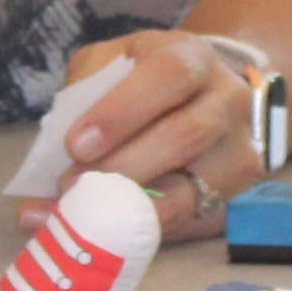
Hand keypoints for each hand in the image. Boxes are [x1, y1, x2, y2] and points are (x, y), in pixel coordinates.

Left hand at [29, 28, 265, 246]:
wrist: (204, 91)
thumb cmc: (143, 77)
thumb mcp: (113, 62)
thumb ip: (88, 89)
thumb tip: (53, 140)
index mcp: (191, 57)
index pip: (167, 78)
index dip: (121, 113)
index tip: (75, 145)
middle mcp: (226, 100)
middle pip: (185, 136)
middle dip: (122, 166)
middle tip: (70, 185)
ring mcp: (237, 148)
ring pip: (193, 188)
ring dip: (130, 206)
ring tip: (82, 212)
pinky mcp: (233, 190)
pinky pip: (189, 217)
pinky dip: (142, 226)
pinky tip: (107, 233)